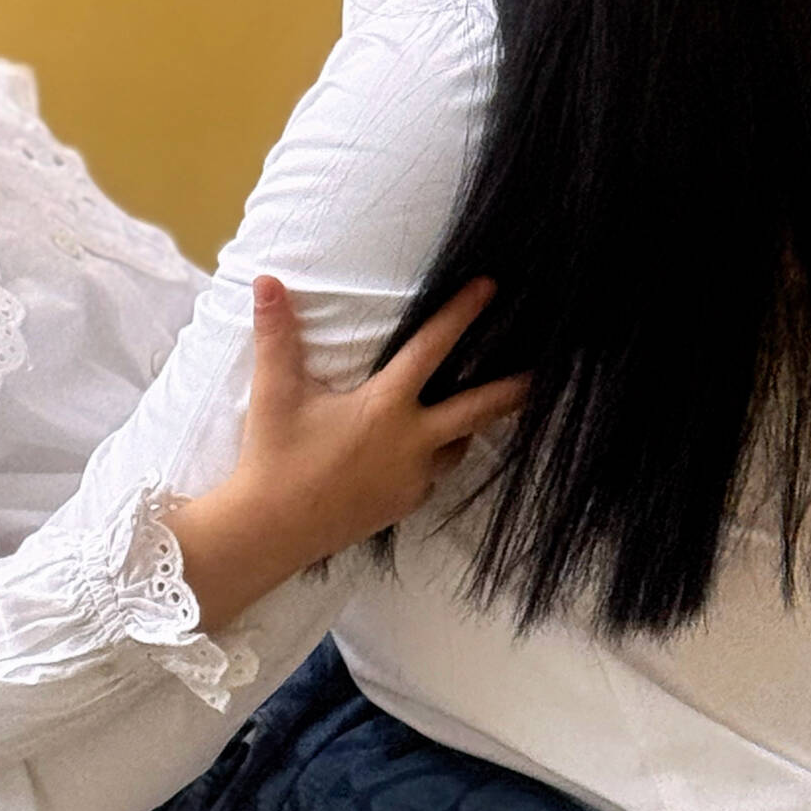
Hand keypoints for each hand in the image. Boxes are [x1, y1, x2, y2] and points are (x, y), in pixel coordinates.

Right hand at [242, 272, 525, 559]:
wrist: (272, 530)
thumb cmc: (275, 456)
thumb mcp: (275, 392)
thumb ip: (276, 334)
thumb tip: (266, 281)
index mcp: (385, 407)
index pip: (431, 349)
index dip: (461, 314)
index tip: (490, 287)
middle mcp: (411, 442)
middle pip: (478, 410)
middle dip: (513, 390)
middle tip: (545, 372)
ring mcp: (413, 478)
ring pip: (457, 447)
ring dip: (468, 426)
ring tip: (476, 409)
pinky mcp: (405, 504)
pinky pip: (433, 474)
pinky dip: (435, 456)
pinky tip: (422, 450)